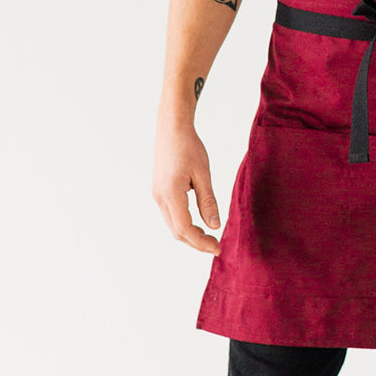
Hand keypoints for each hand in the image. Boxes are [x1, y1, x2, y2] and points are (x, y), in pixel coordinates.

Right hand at [152, 120, 222, 253]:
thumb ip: (208, 201)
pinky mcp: (159, 191)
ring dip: (190, 235)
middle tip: (216, 245)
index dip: (201, 242)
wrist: (171, 128)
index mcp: (171, 194)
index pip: (185, 229)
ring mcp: (157, 195)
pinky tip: (198, 223)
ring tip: (209, 237)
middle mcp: (160, 198)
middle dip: (196, 242)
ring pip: (173, 225)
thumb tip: (215, 225)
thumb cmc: (189, 147)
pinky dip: (184, 224)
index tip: (218, 247)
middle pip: (177, 232)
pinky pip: (171, 215)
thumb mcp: (203, 173)